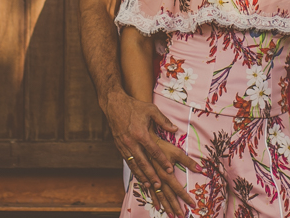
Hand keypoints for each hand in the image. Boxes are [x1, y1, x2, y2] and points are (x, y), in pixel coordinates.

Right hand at [105, 90, 197, 213]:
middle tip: (159, 185)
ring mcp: (124, 145)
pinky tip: (139, 177)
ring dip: (142, 176)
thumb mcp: (151, 109)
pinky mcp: (119, 147)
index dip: (162, 160)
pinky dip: (134, 170)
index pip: (154, 150)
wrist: (114, 105)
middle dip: (152, 174)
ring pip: (134, 164)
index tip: (170, 169)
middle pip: (143, 162)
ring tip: (150, 186)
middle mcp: (132, 142)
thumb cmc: (134, 106)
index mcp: (141, 133)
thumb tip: (175, 129)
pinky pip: (128, 162)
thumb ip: (163, 120)